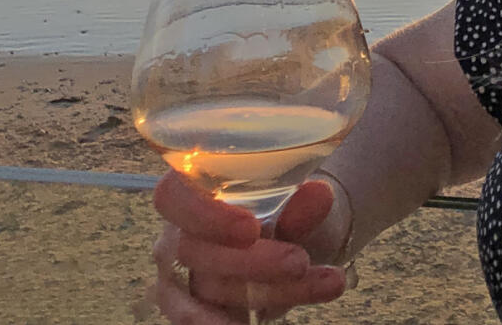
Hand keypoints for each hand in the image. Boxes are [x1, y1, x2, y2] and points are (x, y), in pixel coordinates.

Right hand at [150, 172, 348, 322]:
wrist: (303, 236)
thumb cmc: (290, 207)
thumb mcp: (300, 200)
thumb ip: (302, 201)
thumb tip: (318, 194)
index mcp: (191, 189)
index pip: (173, 196)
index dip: (205, 215)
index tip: (251, 229)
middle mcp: (178, 233)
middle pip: (197, 252)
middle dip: (253, 262)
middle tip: (300, 262)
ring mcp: (183, 274)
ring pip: (214, 289)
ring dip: (274, 291)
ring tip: (328, 283)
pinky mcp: (195, 307)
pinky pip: (202, 320)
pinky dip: (230, 323)